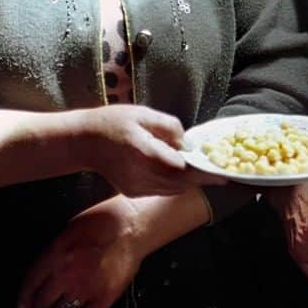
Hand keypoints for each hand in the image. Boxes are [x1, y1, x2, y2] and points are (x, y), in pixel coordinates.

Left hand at [17, 194, 145, 307]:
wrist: (133, 225)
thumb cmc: (103, 221)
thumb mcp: (70, 230)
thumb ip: (54, 253)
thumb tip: (44, 274)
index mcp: (56, 254)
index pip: (31, 284)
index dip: (25, 298)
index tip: (24, 306)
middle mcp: (67, 274)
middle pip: (44, 303)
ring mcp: (87, 287)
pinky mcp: (106, 296)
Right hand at [79, 105, 225, 195]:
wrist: (85, 142)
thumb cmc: (114, 122)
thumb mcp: (144, 114)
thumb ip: (169, 127)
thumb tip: (188, 145)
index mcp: (144, 152)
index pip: (180, 168)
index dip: (203, 172)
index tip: (222, 174)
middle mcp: (140, 175)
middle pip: (180, 183)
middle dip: (201, 179)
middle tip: (219, 174)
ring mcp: (136, 187)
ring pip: (172, 190)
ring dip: (189, 182)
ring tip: (204, 172)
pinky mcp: (133, 192)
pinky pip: (161, 191)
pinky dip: (175, 184)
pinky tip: (180, 173)